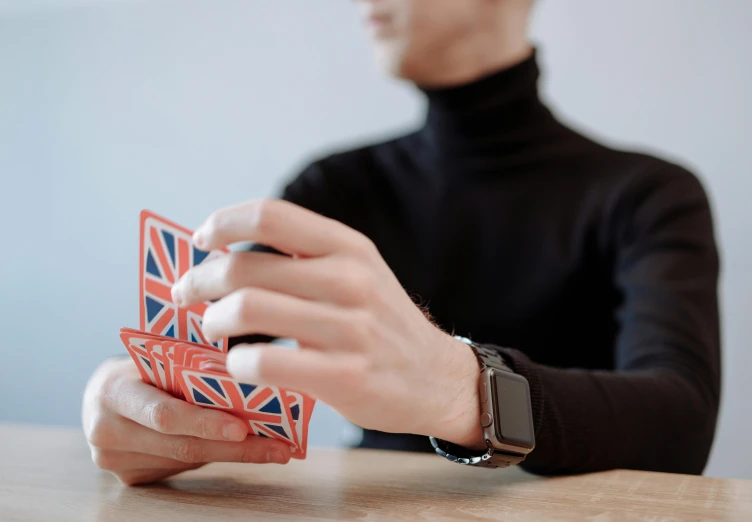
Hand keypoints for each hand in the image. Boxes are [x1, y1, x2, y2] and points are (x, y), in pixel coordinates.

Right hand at [82, 357, 291, 485]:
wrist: (103, 393)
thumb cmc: (142, 366)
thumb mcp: (158, 355)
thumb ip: (190, 365)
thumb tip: (252, 377)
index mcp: (113, 391)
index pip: (164, 414)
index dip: (205, 423)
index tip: (243, 429)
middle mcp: (106, 430)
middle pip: (181, 446)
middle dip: (234, 448)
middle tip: (277, 448)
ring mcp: (114, 459)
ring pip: (185, 460)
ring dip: (232, 455)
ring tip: (274, 448)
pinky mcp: (127, 476)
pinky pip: (179, 468)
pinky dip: (213, 457)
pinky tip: (242, 450)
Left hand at [171, 199, 483, 447]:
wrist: (434, 377)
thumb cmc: (381, 323)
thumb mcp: (358, 272)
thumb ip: (305, 257)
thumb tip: (227, 251)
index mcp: (349, 247)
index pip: (270, 215)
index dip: (222, 223)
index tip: (200, 239)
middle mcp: (350, 280)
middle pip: (246, 266)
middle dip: (199, 280)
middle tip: (187, 294)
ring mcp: (349, 329)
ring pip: (248, 310)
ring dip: (214, 320)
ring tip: (212, 328)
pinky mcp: (344, 376)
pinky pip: (264, 362)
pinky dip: (237, 363)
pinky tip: (239, 365)